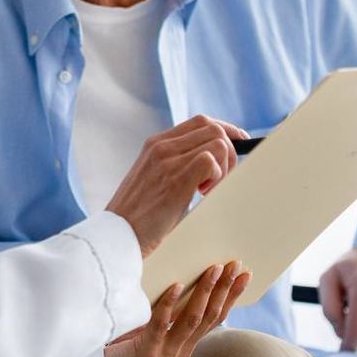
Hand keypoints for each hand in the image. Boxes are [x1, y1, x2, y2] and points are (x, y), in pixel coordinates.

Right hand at [103, 115, 249, 256]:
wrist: (117, 234)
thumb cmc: (138, 215)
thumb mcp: (152, 179)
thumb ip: (174, 165)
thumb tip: (210, 164)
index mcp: (155, 144)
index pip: (201, 122)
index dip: (226, 130)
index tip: (238, 144)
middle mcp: (161, 146)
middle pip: (213, 128)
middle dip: (229, 152)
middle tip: (220, 180)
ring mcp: (167, 160)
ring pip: (217, 142)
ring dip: (224, 167)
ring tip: (208, 190)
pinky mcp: (175, 179)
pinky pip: (210, 161)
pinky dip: (217, 177)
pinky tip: (203, 195)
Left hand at [104, 261, 250, 356]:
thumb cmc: (127, 346)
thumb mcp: (155, 330)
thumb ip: (171, 313)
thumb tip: (184, 276)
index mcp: (188, 345)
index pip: (217, 318)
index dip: (232, 296)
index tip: (245, 275)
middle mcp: (182, 351)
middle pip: (210, 316)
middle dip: (224, 289)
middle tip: (234, 265)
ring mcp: (166, 353)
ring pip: (192, 319)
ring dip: (205, 292)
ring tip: (213, 269)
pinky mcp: (147, 352)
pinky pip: (161, 324)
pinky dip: (170, 303)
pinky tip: (176, 285)